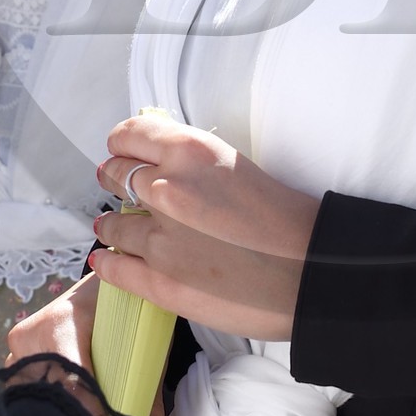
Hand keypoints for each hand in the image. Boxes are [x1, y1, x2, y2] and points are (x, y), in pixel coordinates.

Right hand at [7, 275, 169, 415]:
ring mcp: (17, 350)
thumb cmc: (127, 312)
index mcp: (63, 322)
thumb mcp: (145, 347)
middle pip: (52, 399)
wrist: (104, 283)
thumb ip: (150, 397)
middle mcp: (31, 336)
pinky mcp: (15, 362)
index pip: (76, 384)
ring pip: (36, 402)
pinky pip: (30, 398)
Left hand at [94, 112, 318, 338]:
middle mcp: (166, 188)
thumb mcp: (234, 165)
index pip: (129, 134)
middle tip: (116, 184)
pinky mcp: (159, 281)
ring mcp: (159, 239)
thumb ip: (192, 162)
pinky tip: (106, 259)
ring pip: (112, 224)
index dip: (122, 143)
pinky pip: (114, 268)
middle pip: (114, 174)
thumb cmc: (283, 218)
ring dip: (112, 225)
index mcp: (190, 151)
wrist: (309, 271)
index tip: (122, 150)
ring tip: (113, 227)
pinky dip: (108, 262)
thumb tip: (158, 162)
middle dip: (114, 178)